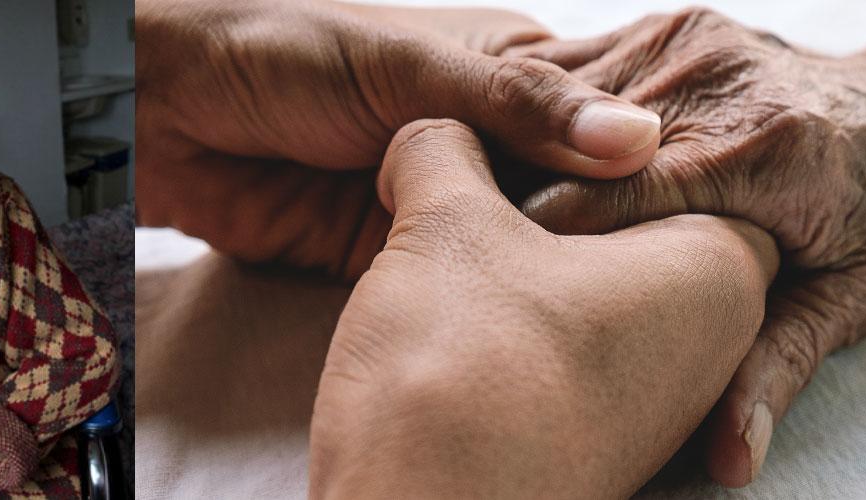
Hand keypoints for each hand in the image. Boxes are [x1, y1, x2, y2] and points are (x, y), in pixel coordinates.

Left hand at [136, 0, 662, 275]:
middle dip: (606, 238)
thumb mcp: (411, 67)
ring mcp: (438, 201)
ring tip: (611, 318)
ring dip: (548, 279)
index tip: (709, 218)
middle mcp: (484, 137)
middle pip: (570, 199)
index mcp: (505, 69)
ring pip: (518, 251)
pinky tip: (531, 332)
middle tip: (672, 287)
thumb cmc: (279, 48)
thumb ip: (520, 105)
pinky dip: (482, 306)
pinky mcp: (389, 255)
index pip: (601, 125)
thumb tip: (638, 140)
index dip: (650, 170)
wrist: (156, 111)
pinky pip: (454, 286)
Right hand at [308, 120, 777, 498]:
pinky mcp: (605, 453)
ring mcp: (662, 411)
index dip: (584, 144)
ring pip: (602, 302)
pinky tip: (455, 333)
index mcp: (718, 271)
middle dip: (560, 210)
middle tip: (476, 194)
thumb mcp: (445, 225)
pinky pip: (573, 364)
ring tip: (454, 266)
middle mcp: (715, 348)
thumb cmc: (463, 371)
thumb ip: (448, 153)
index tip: (511, 144)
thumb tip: (438, 136)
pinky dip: (523, 338)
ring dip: (532, 277)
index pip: (677, 166)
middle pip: (641, 233)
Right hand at [505, 0, 865, 485]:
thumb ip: (776, 367)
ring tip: (462, 219)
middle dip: (503, 204)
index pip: (604, 201)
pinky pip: (578, 67)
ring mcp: (693, 41)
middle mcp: (718, 83)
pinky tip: (501, 166)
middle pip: (566, 148)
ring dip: (507, 157)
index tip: (482, 299)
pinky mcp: (677, 23)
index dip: (530, 252)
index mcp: (761, 153)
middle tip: (457, 266)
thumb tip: (729, 459)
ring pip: (558, 102)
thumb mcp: (854, 298)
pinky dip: (536, 118)